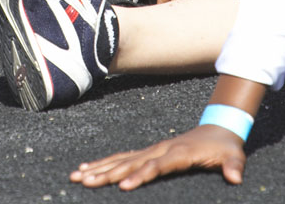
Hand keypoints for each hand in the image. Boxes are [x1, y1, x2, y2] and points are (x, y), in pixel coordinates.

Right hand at [70, 125, 246, 189]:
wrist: (217, 126)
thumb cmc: (224, 145)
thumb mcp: (233, 154)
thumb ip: (234, 166)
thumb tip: (235, 177)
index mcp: (178, 152)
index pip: (156, 166)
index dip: (140, 175)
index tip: (123, 186)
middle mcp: (160, 149)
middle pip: (130, 162)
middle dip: (107, 172)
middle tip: (85, 180)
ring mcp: (152, 149)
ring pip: (121, 159)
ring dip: (99, 167)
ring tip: (78, 175)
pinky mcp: (148, 152)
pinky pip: (123, 157)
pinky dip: (105, 162)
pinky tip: (89, 168)